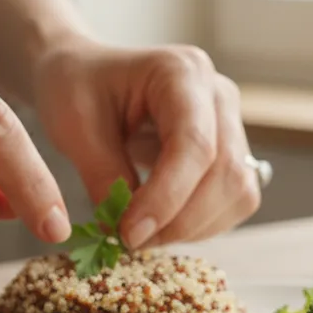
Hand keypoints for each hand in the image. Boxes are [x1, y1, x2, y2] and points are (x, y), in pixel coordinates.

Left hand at [33, 41, 261, 248]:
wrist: (85, 75)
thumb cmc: (77, 86)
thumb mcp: (74, 125)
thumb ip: (103, 175)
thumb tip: (127, 229)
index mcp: (182, 73)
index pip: (194, 144)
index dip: (167, 197)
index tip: (130, 233)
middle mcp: (219, 95)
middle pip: (226, 172)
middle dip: (180, 219)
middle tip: (131, 240)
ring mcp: (231, 124)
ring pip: (238, 192)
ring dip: (193, 227)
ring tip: (144, 232)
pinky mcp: (231, 153)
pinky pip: (234, 201)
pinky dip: (201, 224)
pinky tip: (162, 223)